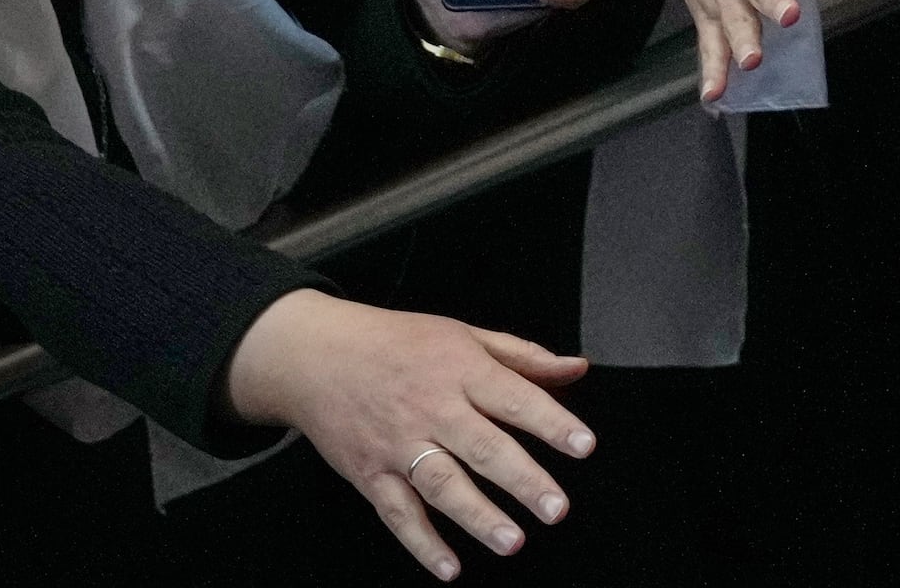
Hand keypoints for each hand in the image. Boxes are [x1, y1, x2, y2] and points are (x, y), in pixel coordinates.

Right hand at [222, 290, 593, 579]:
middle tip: (556, 508)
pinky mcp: (371, 474)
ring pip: (442, 485)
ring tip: (512, 541)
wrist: (315, 356)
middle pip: (483, 448)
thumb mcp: (465, 335)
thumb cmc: (397, 343)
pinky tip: (448, 567)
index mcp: (461, 371)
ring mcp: (399, 444)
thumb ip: (524, 357)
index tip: (584, 446)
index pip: (515, 399)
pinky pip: (399, 514)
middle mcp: (432, 408)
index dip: (552, 422)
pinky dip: (422, 543)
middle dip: (523, 481)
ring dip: (478, 517)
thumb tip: (576, 368)